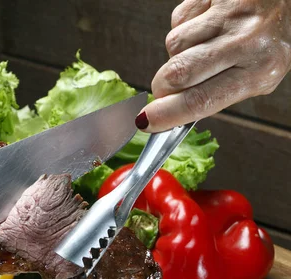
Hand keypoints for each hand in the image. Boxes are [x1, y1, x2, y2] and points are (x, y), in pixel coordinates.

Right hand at [136, 0, 290, 131]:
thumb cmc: (272, 39)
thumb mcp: (257, 75)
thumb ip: (218, 93)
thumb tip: (170, 112)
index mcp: (261, 70)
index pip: (200, 100)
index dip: (166, 114)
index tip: (147, 122)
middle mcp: (247, 41)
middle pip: (178, 73)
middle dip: (162, 87)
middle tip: (164, 90)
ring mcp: (230, 14)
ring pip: (174, 44)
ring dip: (176, 53)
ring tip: (199, 48)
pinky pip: (180, 18)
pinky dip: (184, 26)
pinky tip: (204, 26)